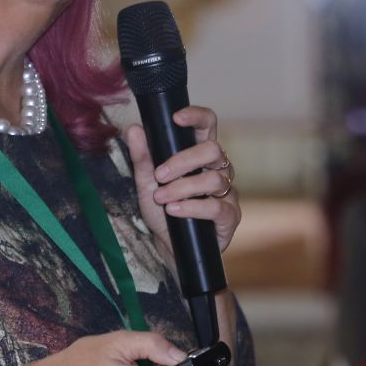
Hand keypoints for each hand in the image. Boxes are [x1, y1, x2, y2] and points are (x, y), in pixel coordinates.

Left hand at [126, 105, 241, 254]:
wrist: (170, 249)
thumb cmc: (163, 212)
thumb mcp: (146, 184)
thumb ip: (142, 158)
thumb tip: (135, 129)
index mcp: (200, 156)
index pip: (208, 126)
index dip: (197, 116)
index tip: (176, 118)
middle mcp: (219, 169)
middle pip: (213, 149)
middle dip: (183, 160)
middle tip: (160, 175)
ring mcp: (227, 193)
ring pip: (214, 179)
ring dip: (183, 188)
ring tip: (162, 198)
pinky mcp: (230, 217)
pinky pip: (216, 207)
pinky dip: (191, 208)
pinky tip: (174, 210)